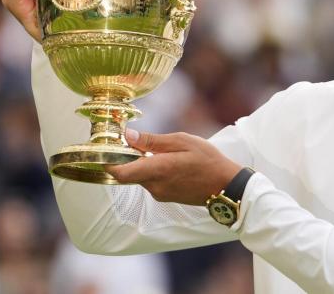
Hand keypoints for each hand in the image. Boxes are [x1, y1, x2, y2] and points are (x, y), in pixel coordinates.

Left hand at [108, 130, 242, 205]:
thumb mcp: (182, 141)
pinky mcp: (165, 197)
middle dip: (129, 158)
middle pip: (129, 173)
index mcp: (157, 170)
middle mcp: (154, 186)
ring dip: (144, 163)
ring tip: (160, 149)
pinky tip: (169, 161)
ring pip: (141, 176)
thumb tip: (128, 136)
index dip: (108, 162)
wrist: (226, 186)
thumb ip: (153, 141)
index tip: (107, 148)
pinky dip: (153, 171)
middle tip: (135, 140)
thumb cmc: (207, 160)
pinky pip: (152, 182)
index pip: (119, 172)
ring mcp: (160, 194)